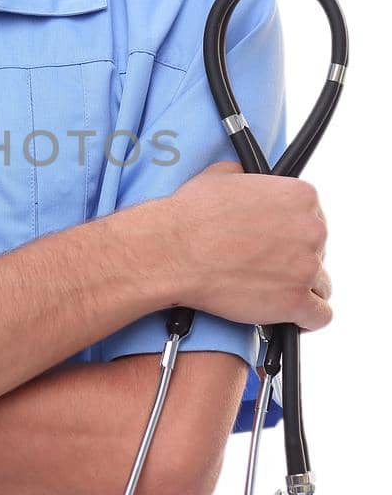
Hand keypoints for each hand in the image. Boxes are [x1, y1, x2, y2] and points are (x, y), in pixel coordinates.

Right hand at [165, 160, 332, 331]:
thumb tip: (243, 178)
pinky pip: (319, 316)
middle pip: (319, 252)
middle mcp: (312, 229)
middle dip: (295, 261)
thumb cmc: (191, 216)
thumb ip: (246, 177)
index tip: (277, 244)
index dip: (293, 235)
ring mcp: (307, 268)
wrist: (173, 251)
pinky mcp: (295, 302)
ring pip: (321, 285)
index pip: (314, 219)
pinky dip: (305, 318)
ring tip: (273, 292)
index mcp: (300, 196)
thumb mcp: (221, 176)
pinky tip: (289, 315)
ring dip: (300, 288)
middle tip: (265, 267)